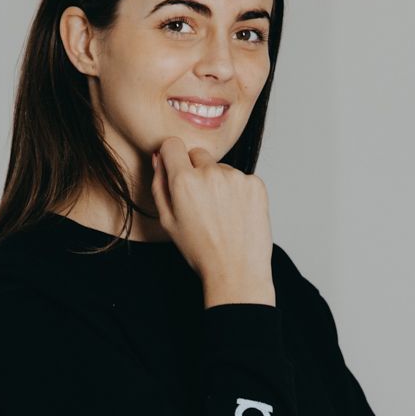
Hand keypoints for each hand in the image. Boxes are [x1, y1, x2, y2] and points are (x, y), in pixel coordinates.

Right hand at [150, 138, 273, 284]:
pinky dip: (237, 191)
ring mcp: (236, 177)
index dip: (172, 157)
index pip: (173, 144)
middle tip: (200, 202)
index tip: (176, 169)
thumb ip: (160, 184)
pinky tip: (236, 214)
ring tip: (221, 214)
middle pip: (198, 154)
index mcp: (184, 181)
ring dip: (218, 183)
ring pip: (220, 168)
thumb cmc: (200, 250)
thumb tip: (159, 157)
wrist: (236, 270)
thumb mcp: (168, 221)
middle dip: (195, 171)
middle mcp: (211, 173)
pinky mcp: (255, 184)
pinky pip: (240, 178)